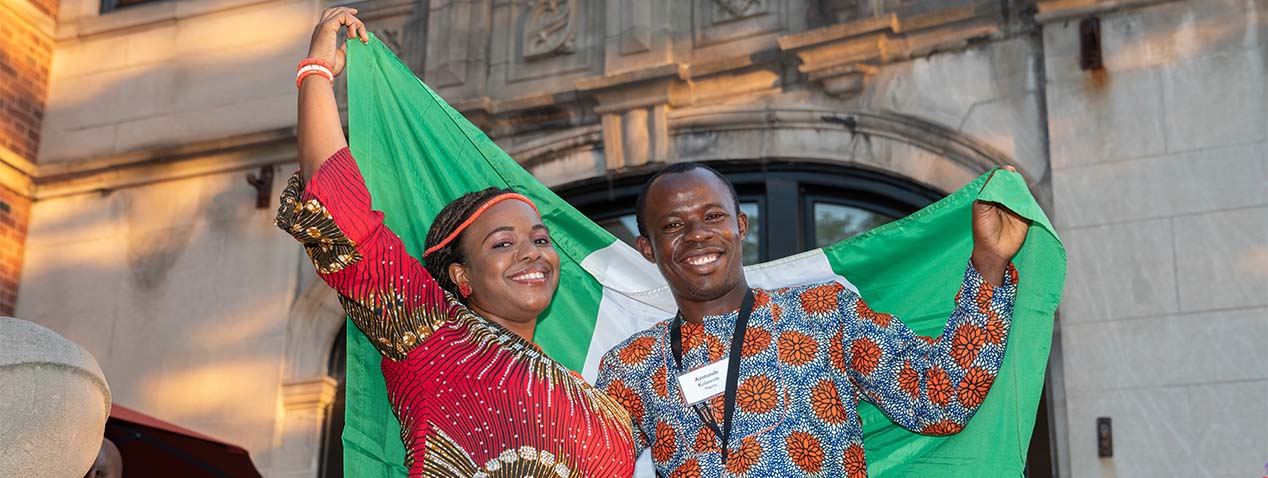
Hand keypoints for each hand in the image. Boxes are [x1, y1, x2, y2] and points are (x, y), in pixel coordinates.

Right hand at [307, 7, 367, 77]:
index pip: (333, 17)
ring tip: (360, 36)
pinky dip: (353, 24)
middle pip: (336, 10)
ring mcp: (324, 25)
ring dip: (355, 22)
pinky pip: (344, 16)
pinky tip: (353, 36)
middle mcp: (322, 27)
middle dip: (349, 12)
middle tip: (359, 19)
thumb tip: (354, 40)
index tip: (355, 19)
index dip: (345, 15)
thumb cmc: (329, 67)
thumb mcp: (341, 54)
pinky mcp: (328, 26)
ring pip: (342, 12)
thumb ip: (346, 45)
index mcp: (323, 33)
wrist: (320, 70)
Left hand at [970, 166, 1030, 285]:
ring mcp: (1014, 207)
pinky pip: (1029, 203)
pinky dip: (1029, 198)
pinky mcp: (1025, 214)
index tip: (1008, 170)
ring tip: (1018, 187)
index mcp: (990, 197)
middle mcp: (1002, 200)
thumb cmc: (983, 230)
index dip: (1002, 174)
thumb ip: (989, 193)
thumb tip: (999, 176)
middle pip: (1010, 184)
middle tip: (1014, 175)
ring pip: (1020, 192)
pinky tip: (1026, 195)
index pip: (997, 181)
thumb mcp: (981, 209)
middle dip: (1012, 179)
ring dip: (1021, 188)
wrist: (994, 250)